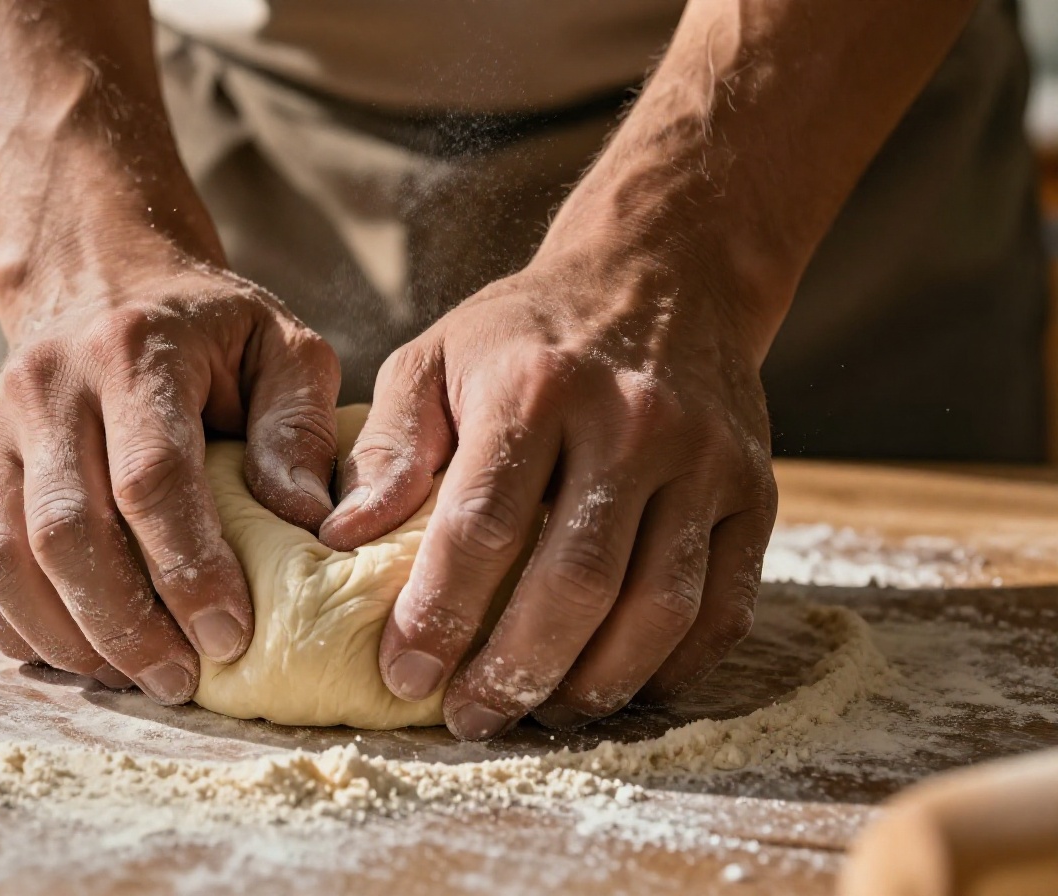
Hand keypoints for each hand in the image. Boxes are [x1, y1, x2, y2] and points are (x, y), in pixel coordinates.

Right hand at [0, 262, 339, 703]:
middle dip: (125, 626)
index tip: (231, 637)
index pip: (150, 479)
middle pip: (65, 533)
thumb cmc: (207, 336)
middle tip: (180, 681)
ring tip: (131, 678)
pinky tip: (73, 653)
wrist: (101, 286)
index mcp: (131, 352)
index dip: (189, 569)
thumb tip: (306, 520)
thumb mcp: (281, 348)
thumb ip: (301, 426)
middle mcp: (44, 387)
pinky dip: (12, 629)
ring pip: (2, 562)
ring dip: (67, 640)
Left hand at [319, 245, 776, 739]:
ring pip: (657, 606)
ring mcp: (704, 459)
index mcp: (535, 388)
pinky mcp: (755, 490)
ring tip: (541, 715)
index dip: (440, 614)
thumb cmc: (526, 333)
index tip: (403, 673)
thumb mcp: (434, 359)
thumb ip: (387, 446)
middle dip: (516, 670)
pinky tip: (621, 684)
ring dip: (596, 683)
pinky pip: (724, 604)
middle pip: (576, 580)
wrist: (662, 273)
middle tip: (470, 719)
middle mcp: (630, 422)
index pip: (482, 525)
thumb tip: (338, 536)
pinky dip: (673, 665)